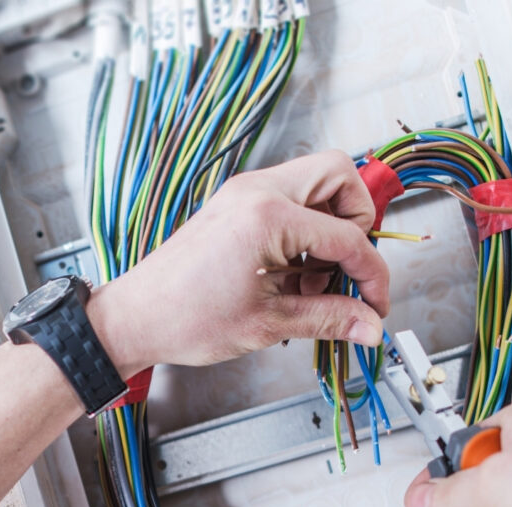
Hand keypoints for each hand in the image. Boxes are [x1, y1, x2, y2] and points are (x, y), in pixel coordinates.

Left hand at [87, 150, 387, 371]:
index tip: (375, 304)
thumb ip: (329, 318)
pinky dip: (304, 233)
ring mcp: (244, 193)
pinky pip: (290, 202)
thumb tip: (369, 325)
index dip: (371, 275)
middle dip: (357, 223)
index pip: (348, 236)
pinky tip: (292, 277)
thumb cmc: (184, 318)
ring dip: (330, 229)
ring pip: (316, 185)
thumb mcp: (268, 323)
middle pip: (340, 176)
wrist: (136, 318)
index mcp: (267, 215)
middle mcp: (256, 191)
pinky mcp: (236, 204)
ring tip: (312, 283)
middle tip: (347, 270)